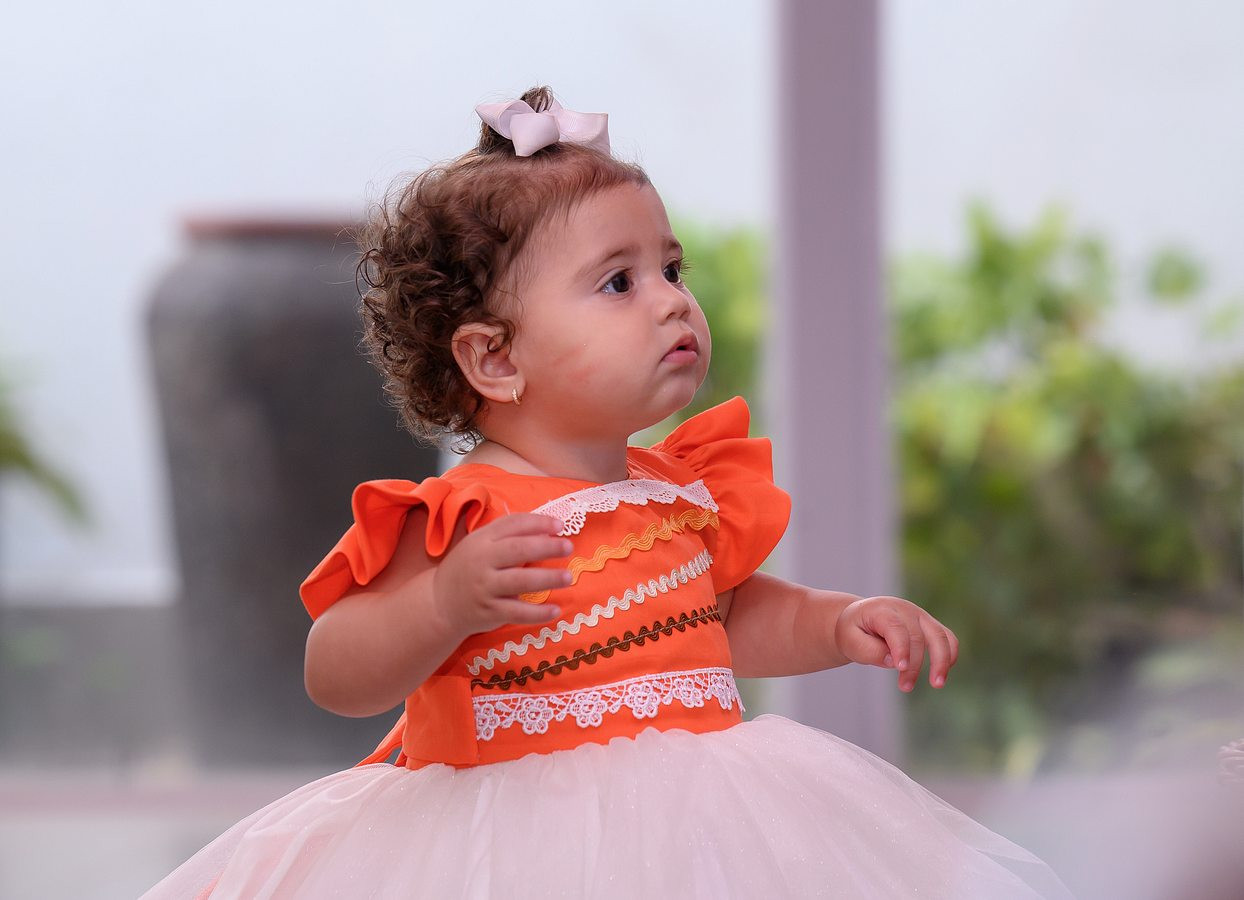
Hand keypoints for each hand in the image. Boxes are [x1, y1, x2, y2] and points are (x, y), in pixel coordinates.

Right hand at [431, 513, 573, 636]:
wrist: (440, 602)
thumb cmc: (468, 568)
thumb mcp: (479, 544)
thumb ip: (507, 535)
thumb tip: (547, 531)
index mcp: (481, 540)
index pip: (512, 525)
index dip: (538, 523)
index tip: (560, 526)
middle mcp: (482, 561)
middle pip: (518, 550)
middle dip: (546, 547)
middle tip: (568, 547)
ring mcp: (485, 587)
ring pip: (520, 581)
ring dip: (547, 578)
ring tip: (568, 577)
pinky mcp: (489, 611)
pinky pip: (517, 613)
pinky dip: (537, 613)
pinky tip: (555, 610)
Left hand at [833, 596, 958, 691]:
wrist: (860, 620)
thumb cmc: (854, 631)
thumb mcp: (850, 640)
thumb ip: (869, 650)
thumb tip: (893, 661)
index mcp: (881, 609)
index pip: (895, 627)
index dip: (901, 647)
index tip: (900, 668)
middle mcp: (904, 609)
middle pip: (917, 637)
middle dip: (913, 665)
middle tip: (904, 687)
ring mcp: (920, 616)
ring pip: (940, 636)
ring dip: (941, 661)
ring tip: (937, 684)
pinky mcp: (930, 626)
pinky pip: (948, 639)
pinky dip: (950, 655)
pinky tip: (941, 674)